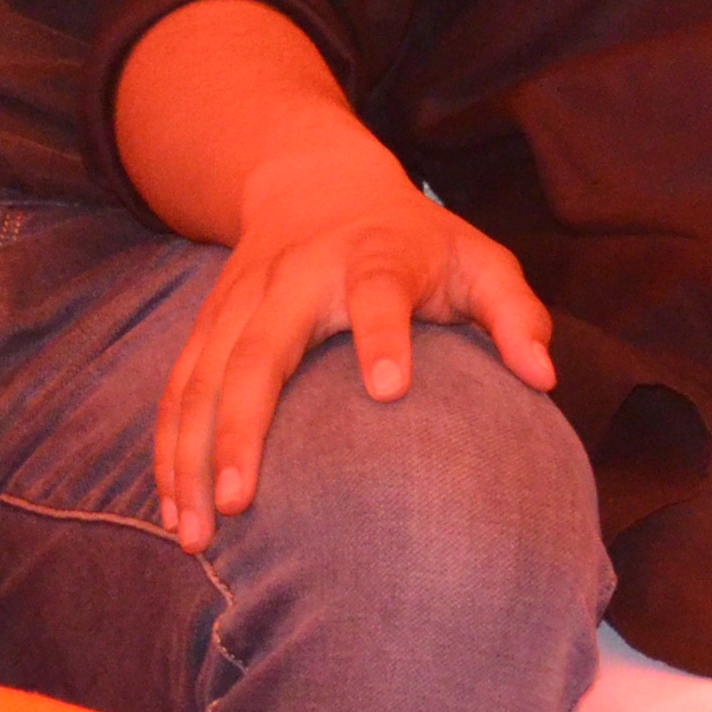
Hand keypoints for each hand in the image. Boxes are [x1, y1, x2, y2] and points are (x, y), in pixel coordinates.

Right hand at [151, 135, 551, 556]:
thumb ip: (514, 312)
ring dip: (189, 452)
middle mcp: (297, 275)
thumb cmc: (414, 242)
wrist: (314, 179)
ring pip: (203, 374)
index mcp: (373, 257)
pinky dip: (168, 445)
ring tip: (193, 532)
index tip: (389, 390)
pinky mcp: (209, 320)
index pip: (377, 291)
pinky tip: (171, 509)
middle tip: (239, 503)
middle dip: (242, 424)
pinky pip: (179, 384)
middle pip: (261, 346)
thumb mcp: (476, 259)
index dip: (383, 334)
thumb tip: (543, 376)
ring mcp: (243, 297)